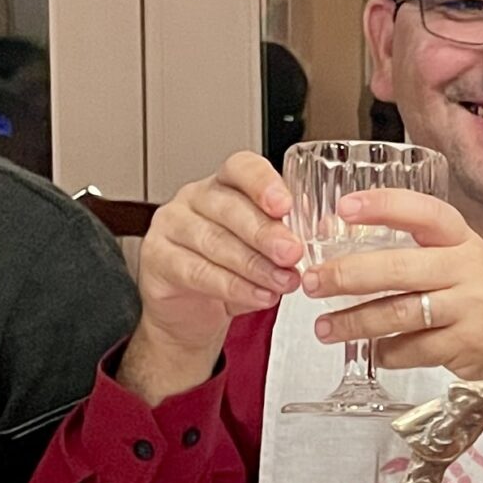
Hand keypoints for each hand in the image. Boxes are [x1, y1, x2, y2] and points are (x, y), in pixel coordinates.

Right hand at [120, 152, 304, 403]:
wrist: (192, 314)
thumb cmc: (231, 272)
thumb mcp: (265, 250)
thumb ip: (290, 234)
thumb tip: (325, 228)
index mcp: (225, 184)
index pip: (241, 168)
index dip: (263, 183)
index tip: (285, 205)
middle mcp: (195, 198)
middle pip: (230, 207)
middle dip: (266, 233)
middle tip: (292, 253)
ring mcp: (172, 226)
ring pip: (215, 241)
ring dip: (254, 265)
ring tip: (283, 282)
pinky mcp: (157, 259)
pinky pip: (197, 271)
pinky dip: (233, 286)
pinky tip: (258, 295)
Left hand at [303, 188, 482, 463]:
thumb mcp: (468, 256)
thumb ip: (421, 248)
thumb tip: (348, 244)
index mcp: (462, 240)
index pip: (422, 213)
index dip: (382, 206)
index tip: (343, 208)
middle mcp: (465, 270)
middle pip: (398, 268)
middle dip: (347, 276)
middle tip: (312, 282)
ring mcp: (466, 309)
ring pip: (398, 313)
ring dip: (353, 323)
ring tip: (325, 328)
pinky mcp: (463, 346)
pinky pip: (411, 350)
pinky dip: (384, 353)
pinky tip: (373, 351)